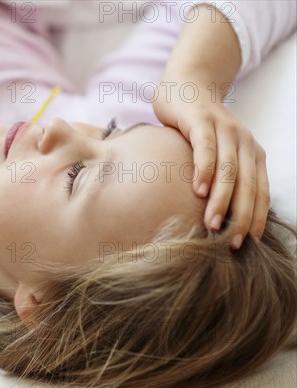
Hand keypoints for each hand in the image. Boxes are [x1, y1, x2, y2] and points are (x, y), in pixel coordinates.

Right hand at [154, 92, 269, 248]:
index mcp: (252, 153)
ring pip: (229, 170)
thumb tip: (214, 216)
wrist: (186, 85)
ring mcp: (224, 129)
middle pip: (247, 184)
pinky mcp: (201, 120)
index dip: (256, 217)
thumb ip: (219, 177)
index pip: (259, 191)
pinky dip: (205, 170)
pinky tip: (199, 190)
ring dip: (222, 200)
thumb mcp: (215, 153)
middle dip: (241, 216)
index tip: (247, 242)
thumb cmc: (196, 128)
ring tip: (212, 224)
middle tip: (230, 242)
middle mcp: (244, 141)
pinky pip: (206, 148)